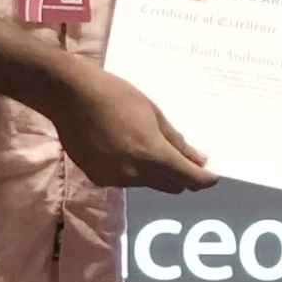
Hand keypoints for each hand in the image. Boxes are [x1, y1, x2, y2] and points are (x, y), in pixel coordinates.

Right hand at [51, 68, 213, 192]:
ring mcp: (115, 179)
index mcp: (152, 154)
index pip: (189, 179)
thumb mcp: (153, 113)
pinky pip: (125, 181)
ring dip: (154, 172)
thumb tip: (199, 160)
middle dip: (181, 176)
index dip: (205, 179)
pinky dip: (131, 170)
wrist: (70, 95)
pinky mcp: (98, 179)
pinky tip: (121, 148)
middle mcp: (135, 174)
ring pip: (147, 183)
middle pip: (171, 186)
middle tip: (183, 158)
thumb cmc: (116, 95)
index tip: (211, 175)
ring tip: (143, 145)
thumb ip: (176, 141)